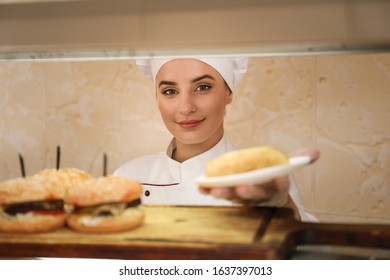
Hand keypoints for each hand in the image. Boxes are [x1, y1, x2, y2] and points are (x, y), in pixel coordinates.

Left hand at [199, 147, 319, 203]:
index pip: (279, 186)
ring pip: (235, 197)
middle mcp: (258, 195)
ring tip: (216, 188)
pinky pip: (218, 193)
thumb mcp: (285, 167)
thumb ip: (298, 159)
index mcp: (274, 187)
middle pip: (255, 195)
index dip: (280, 183)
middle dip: (250, 192)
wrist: (261, 191)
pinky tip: (201, 185)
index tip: (281, 179)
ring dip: (226, 193)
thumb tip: (315, 153)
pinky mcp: (228, 194)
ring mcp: (242, 196)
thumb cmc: (271, 176)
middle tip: (243, 187)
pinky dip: (209, 190)